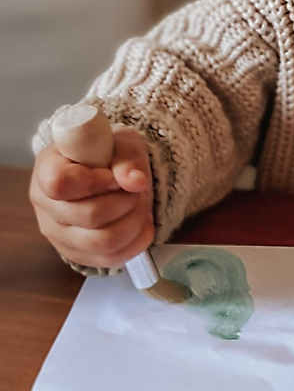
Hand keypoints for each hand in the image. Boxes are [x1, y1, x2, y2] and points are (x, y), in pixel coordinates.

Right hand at [29, 128, 153, 267]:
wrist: (112, 172)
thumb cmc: (110, 153)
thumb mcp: (123, 142)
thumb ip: (128, 158)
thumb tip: (135, 181)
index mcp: (47, 169)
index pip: (60, 183)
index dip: (95, 181)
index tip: (114, 175)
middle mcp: (46, 205)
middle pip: (89, 216)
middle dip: (126, 200)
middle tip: (136, 188)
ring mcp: (59, 235)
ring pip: (103, 241)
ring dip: (134, 220)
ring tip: (140, 203)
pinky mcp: (78, 254)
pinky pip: (112, 258)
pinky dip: (137, 239)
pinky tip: (141, 221)